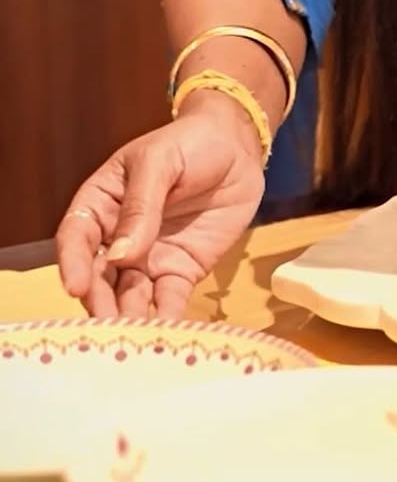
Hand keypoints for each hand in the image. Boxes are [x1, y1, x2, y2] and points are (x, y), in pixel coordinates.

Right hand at [57, 97, 265, 319]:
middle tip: (108, 324)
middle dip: (101, 300)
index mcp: (102, 202)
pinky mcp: (181, 270)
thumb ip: (141, 206)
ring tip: (134, 338)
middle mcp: (119, 236)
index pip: (77, 235)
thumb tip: (122, 254)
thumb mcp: (160, 163)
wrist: (238, 148)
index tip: (76, 286)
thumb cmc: (191, 144)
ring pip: (130, 294)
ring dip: (130, 316)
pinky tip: (168, 334)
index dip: (72, 262)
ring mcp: (149, 257)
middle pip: (100, 275)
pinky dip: (167, 317)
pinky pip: (169, 299)